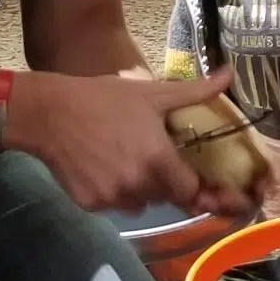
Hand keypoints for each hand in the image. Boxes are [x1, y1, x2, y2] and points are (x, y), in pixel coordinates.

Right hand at [9, 69, 248, 214]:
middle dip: (165, 181)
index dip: (190, 181)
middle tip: (149, 155)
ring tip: (126, 159)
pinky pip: (114, 205)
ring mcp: (112, 198)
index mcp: (158, 160)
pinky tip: (104, 167)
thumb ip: (196, 91)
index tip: (183, 167)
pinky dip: (114, 192)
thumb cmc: (103, 99)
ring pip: (140, 204)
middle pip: (166, 197)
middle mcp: (138, 186)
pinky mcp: (91, 204)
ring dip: (141, 189)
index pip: (190, 191)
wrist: (48, 113)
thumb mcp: (152, 93)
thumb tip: (230, 75)